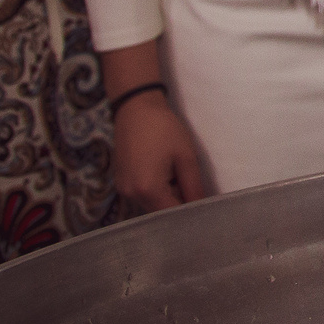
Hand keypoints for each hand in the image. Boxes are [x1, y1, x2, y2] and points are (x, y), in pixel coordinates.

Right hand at [112, 91, 207, 213]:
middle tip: (190, 184)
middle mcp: (131, 194)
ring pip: (151, 205)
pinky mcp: (121, 182)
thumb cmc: (164, 129)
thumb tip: (202, 207)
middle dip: (178, 203)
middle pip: (160, 212)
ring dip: (166, 196)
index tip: (202, 206)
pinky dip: (155, 190)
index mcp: (148, 189)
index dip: (189, 213)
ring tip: (175, 174)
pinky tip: (163, 171)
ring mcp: (123, 189)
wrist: (136, 108)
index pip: (172, 214)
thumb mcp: (186, 157)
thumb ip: (194, 187)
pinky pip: (142, 195)